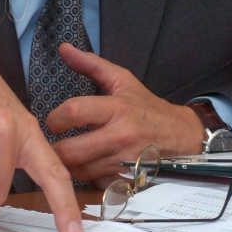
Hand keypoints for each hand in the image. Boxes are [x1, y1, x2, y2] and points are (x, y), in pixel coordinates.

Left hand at [47, 43, 205, 187]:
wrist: (181, 136)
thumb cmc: (146, 106)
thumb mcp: (122, 80)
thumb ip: (91, 64)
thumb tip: (63, 48)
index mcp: (117, 108)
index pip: (76, 111)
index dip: (55, 118)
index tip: (53, 121)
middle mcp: (120, 136)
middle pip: (71, 150)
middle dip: (54, 149)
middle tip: (51, 143)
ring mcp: (123, 161)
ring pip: (79, 171)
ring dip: (66, 165)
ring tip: (64, 155)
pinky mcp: (126, 180)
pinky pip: (94, 184)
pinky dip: (85, 177)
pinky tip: (84, 167)